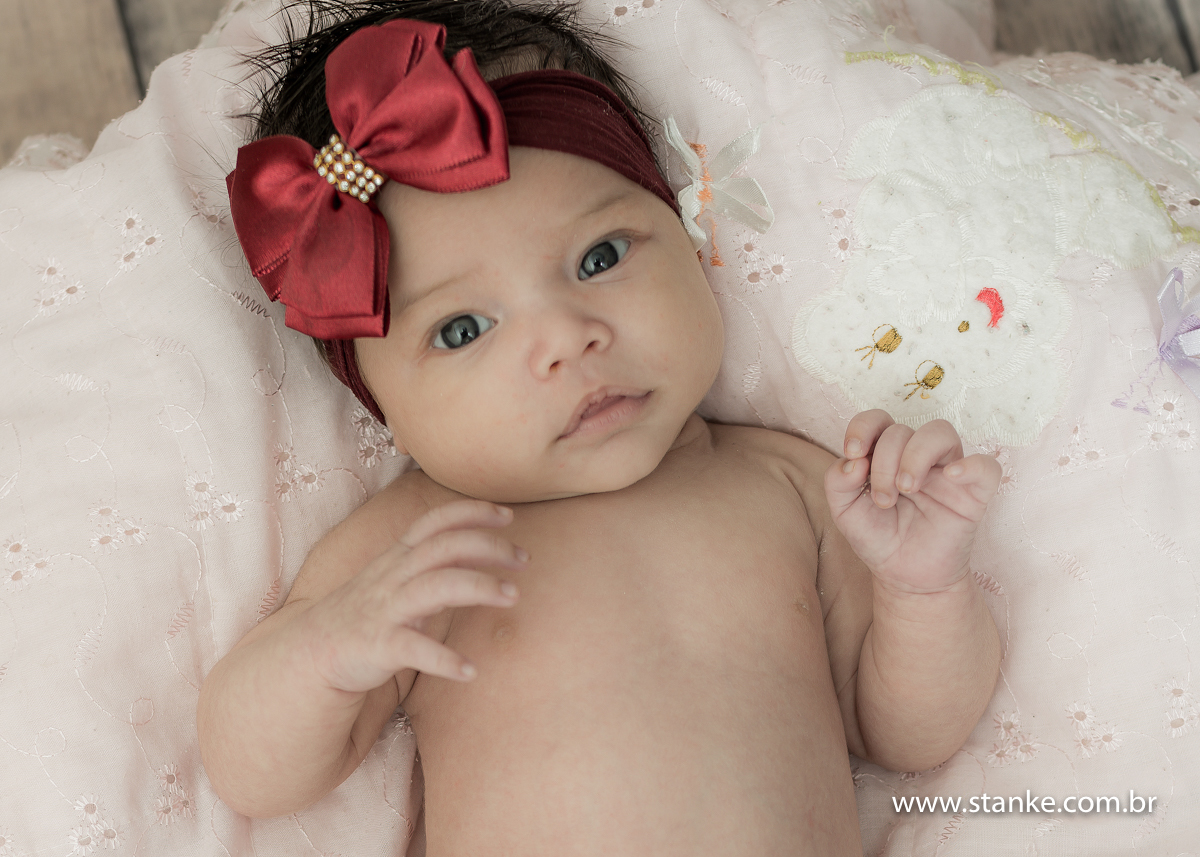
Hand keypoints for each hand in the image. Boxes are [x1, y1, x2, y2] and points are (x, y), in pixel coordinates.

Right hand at [299, 500, 525, 692]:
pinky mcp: (377, 646)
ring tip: (513, 596)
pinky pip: (413, 649)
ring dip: (478, 586)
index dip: (471, 512)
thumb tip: (484, 550)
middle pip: (443, 547)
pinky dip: (443, 659)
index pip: (435, 523)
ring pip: (435, 586)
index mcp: (398, 559)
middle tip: (524, 558)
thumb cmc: (366, 614)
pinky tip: (470, 671)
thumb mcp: (398, 580)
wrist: (311, 654)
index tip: (509, 515)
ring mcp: (384, 610)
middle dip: (487, 545)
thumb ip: (435, 565)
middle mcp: (393, 577)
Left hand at [824, 410, 1000, 593]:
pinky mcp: (974, 493)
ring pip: (940, 432)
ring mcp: (947, 472)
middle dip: (884, 463)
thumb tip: (853, 461)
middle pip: (902, 431)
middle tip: (883, 499)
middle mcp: (917, 456)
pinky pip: (986, 467)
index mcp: (886, 454)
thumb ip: (837, 482)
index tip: (854, 453)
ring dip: (916, 456)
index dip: (864, 427)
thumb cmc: (877, 537)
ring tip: (906, 489)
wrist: (904, 576)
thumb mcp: (844, 512)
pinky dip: (971, 465)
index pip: (878, 421)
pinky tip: (951, 476)